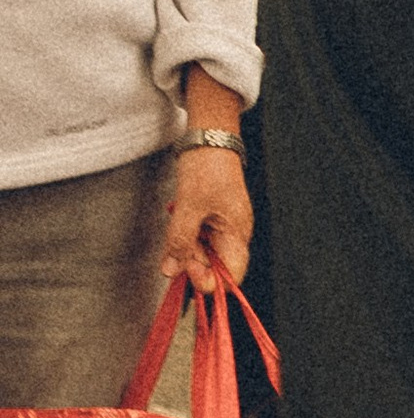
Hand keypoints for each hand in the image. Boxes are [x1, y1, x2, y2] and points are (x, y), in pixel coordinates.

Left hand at [162, 150, 251, 296]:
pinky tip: (181, 218)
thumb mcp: (189, 207)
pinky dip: (186, 234)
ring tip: (179, 223)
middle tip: (176, 241)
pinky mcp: (214, 217)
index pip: (230, 277)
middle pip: (214, 266)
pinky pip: (200, 237)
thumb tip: (171, 271)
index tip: (184, 265)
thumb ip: (180, 242)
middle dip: (191, 260)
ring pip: (204, 252)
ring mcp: (224, 226)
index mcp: (237, 233)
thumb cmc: (207, 168)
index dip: (205, 278)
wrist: (210, 138)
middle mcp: (234, 234)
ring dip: (186, 245)